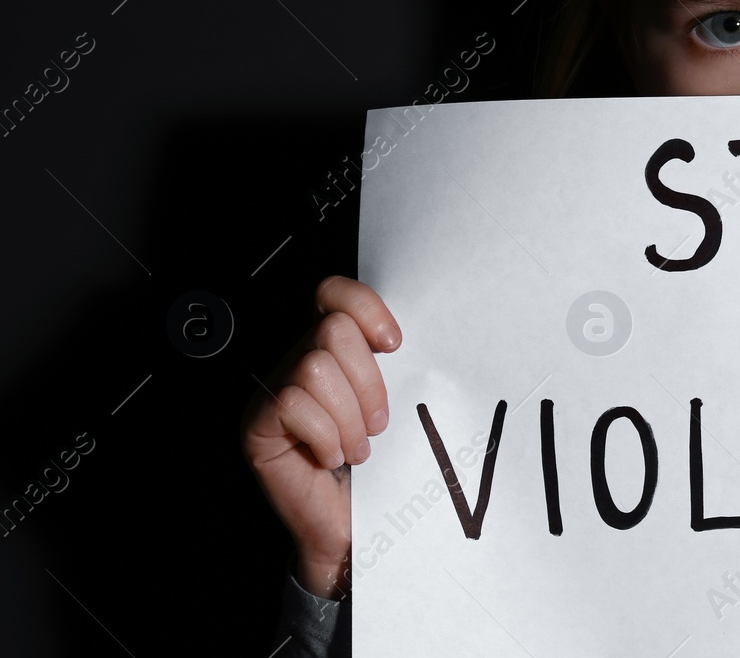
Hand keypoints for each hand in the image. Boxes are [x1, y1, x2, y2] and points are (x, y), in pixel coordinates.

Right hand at [240, 275, 401, 598]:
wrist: (351, 529)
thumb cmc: (378, 467)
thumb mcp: (391, 405)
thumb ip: (388, 366)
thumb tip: (399, 339)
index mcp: (330, 349)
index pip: (334, 293)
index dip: (365, 307)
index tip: (394, 344)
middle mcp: (295, 362)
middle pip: (333, 330)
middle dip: (368, 382)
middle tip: (377, 425)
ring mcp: (271, 391)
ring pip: (316, 369)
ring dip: (348, 417)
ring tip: (357, 448)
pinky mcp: (257, 425)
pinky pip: (293, 406)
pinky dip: (324, 437)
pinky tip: (329, 459)